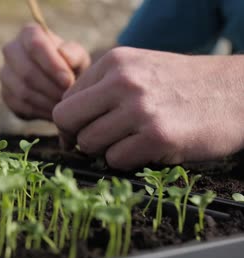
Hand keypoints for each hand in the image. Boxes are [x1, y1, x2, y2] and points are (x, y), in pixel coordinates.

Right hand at [0, 23, 89, 120]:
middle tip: (67, 97)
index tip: (68, 81)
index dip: (51, 64)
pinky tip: (53, 112)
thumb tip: (64, 54)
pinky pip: (20, 106)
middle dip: (50, 87)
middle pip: (26, 71)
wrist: (60, 85)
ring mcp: (5, 73)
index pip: (34, 45)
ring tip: (63, 106)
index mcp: (29, 34)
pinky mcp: (5, 94)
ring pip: (22, 91)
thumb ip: (74, 54)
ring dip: (46, 101)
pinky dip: (39, 111)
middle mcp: (11, 50)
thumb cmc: (70, 67)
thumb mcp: (78, 58)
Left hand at [53, 47, 243, 168]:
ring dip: (105, 150)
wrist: (236, 91)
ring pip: (89, 143)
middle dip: (77, 137)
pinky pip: (116, 160)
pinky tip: (147, 149)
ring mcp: (139, 108)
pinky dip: (126, 161)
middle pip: (67, 120)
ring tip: (129, 142)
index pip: (66, 99)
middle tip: (96, 142)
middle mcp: (122, 81)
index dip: (70, 121)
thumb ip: (101, 88)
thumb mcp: (139, 68)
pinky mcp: (157, 136)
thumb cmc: (181, 84)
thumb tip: (67, 120)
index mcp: (114, 62)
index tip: (80, 131)